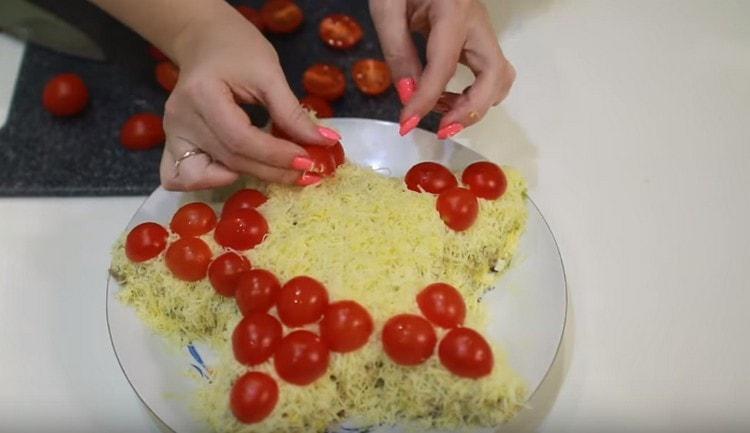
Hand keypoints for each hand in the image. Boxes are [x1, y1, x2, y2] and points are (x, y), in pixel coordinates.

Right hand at [159, 4, 338, 190]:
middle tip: (306, 171)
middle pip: (230, 159)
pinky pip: (181, 177)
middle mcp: (180, 118)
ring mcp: (172, 133)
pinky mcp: (173, 143)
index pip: (240, 139)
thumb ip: (292, 112)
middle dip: (272, 170)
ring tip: (277, 169)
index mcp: (202, 94)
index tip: (308, 160)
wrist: (205, 40)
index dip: (276, 155)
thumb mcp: (269, 73)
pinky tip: (236, 171)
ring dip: (249, 177)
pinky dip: (209, 182)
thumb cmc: (237, 49)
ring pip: (210, 174)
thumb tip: (326, 142)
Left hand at [369, 0, 515, 138]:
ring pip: (500, 77)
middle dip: (470, 110)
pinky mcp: (478, 38)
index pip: (444, 66)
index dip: (426, 99)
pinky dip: (474, 94)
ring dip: (476, 104)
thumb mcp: (387, 7)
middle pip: (495, 76)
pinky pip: (490, 73)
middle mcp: (478, 23)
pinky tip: (445, 98)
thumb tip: (408, 96)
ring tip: (441, 114)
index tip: (407, 124)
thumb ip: (397, 51)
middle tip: (440, 129)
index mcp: (454, 10)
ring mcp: (483, 30)